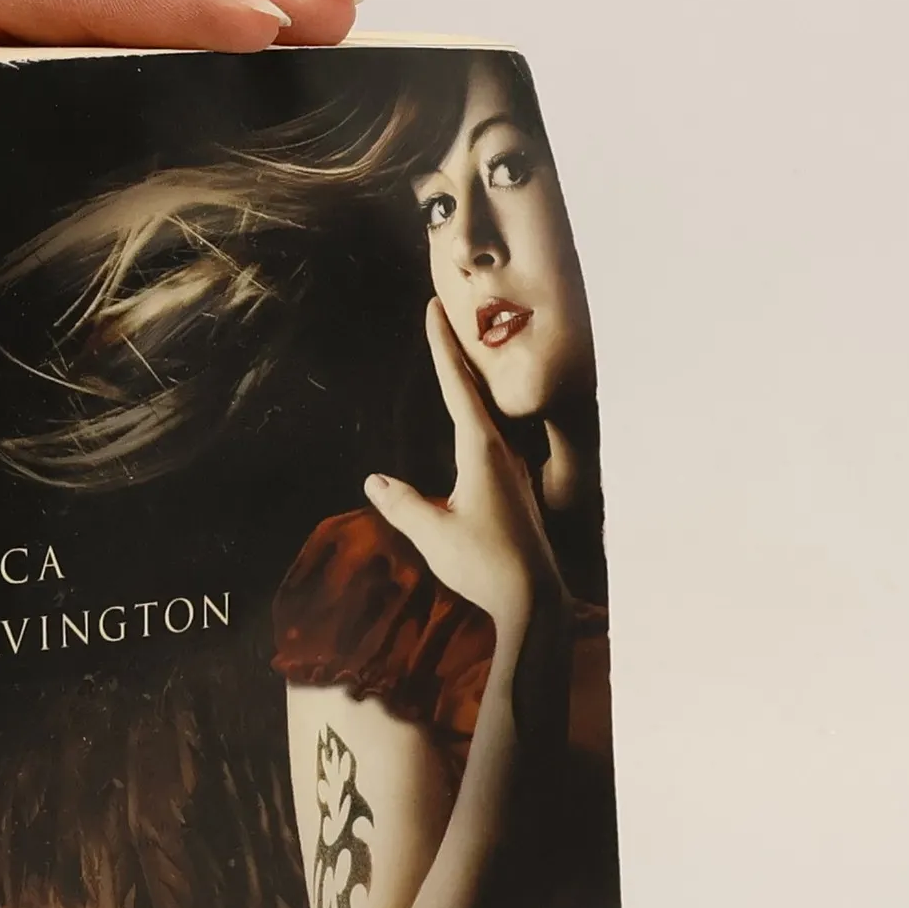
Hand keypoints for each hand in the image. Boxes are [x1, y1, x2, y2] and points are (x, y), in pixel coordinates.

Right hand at [363, 298, 563, 631]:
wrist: (533, 599)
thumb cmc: (483, 564)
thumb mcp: (433, 533)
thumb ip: (402, 504)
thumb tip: (375, 480)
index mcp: (482, 451)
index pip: (457, 387)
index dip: (442, 347)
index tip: (434, 308)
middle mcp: (501, 452)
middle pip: (474, 391)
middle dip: (454, 353)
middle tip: (441, 315)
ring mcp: (510, 471)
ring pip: (484, 415)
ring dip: (465, 384)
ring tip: (451, 360)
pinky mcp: (511, 490)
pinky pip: (487, 441)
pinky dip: (471, 418)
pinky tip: (467, 427)